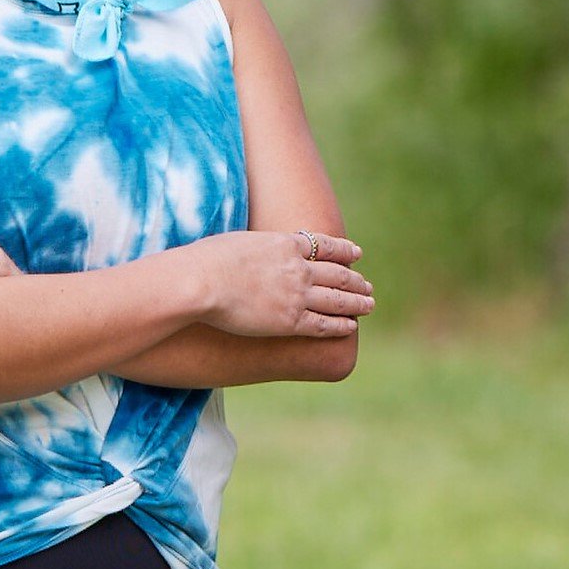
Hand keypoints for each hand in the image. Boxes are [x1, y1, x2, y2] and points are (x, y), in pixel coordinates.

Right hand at [188, 230, 372, 337]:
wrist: (200, 283)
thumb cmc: (205, 260)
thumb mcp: (235, 241)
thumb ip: (252, 248)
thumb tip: (246, 250)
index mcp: (284, 244)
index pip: (324, 246)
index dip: (344, 251)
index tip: (356, 253)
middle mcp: (298, 269)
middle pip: (337, 274)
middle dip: (355, 281)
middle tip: (367, 285)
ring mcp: (297, 296)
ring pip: (338, 299)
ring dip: (357, 302)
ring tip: (368, 305)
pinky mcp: (290, 322)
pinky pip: (324, 324)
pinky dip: (341, 325)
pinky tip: (351, 326)